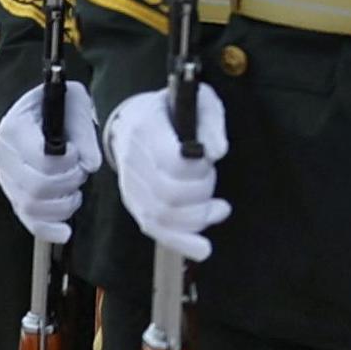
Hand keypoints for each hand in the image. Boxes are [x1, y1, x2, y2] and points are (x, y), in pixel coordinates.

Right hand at [0, 82, 104, 242]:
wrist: (44, 109)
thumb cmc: (58, 103)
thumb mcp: (75, 102)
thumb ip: (83, 130)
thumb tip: (90, 163)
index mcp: (14, 128)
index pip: (40, 158)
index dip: (66, 161)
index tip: (76, 153)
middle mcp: (4, 155)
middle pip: (36, 187)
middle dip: (68, 183)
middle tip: (79, 171)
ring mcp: (7, 178)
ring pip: (31, 207)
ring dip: (63, 204)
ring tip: (75, 188)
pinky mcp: (15, 195)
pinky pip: (28, 221)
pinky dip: (47, 230)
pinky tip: (64, 232)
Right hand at [106, 86, 229, 262]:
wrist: (133, 119)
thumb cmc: (172, 109)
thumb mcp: (197, 100)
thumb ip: (211, 122)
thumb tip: (218, 152)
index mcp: (146, 129)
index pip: (172, 162)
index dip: (199, 169)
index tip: (210, 160)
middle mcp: (132, 160)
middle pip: (169, 194)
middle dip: (202, 192)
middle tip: (212, 178)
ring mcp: (130, 185)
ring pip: (162, 217)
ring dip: (198, 218)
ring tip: (219, 209)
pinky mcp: (134, 203)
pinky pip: (155, 229)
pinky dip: (181, 242)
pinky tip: (203, 249)